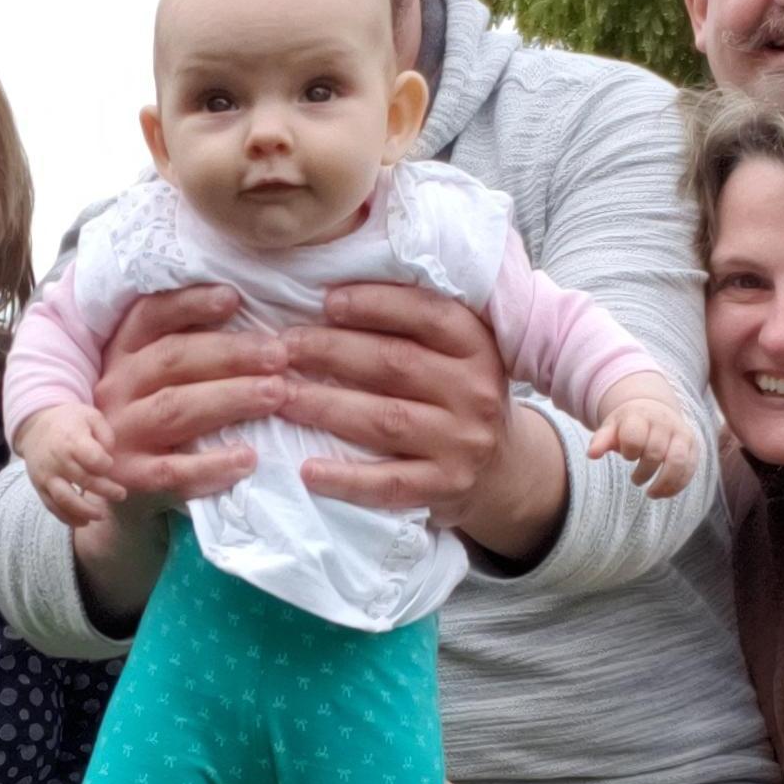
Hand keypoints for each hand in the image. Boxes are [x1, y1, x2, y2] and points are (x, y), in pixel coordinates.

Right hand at [15, 405, 124, 529]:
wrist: (35, 426)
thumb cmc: (69, 421)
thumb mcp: (91, 415)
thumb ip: (106, 434)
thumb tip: (109, 455)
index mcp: (72, 439)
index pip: (94, 459)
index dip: (106, 465)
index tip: (110, 465)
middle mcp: (57, 459)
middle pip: (85, 481)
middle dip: (106, 491)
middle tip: (121, 495)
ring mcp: (46, 475)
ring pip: (66, 499)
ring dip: (86, 511)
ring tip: (101, 516)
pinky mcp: (39, 487)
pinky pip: (52, 507)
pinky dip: (67, 518)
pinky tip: (83, 522)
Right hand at [89, 284, 275, 503]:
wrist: (112, 484)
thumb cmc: (154, 415)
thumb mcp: (157, 374)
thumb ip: (191, 347)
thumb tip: (258, 327)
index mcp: (122, 353)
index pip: (150, 316)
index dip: (190, 304)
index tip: (233, 298)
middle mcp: (116, 387)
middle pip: (171, 360)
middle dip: (230, 354)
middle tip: (279, 355)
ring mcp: (120, 433)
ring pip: (174, 408)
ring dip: (229, 398)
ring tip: (276, 394)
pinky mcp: (131, 478)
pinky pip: (172, 470)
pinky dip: (210, 465)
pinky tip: (247, 458)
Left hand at [275, 281, 513, 519]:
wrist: (502, 467)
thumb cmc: (456, 394)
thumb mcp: (455, 352)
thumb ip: (412, 324)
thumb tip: (331, 296)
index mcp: (477, 346)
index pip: (426, 314)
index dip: (375, 304)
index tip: (326, 301)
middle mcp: (475, 392)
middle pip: (396, 364)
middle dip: (331, 351)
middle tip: (283, 347)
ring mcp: (462, 443)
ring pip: (385, 420)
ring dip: (326, 406)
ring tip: (280, 396)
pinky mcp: (446, 487)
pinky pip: (389, 484)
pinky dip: (346, 478)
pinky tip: (308, 470)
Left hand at [587, 376, 699, 498]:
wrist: (654, 409)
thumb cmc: (628, 424)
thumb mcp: (611, 427)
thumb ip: (601, 440)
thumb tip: (592, 455)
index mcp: (640, 416)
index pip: (635, 437)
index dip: (629, 452)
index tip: (626, 457)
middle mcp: (663, 423)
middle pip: (655, 452)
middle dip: (644, 472)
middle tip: (635, 480)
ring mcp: (680, 433)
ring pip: (678, 462)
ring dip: (664, 483)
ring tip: (651, 494)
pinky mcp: (692, 445)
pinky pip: (690, 468)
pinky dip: (678, 485)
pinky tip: (665, 493)